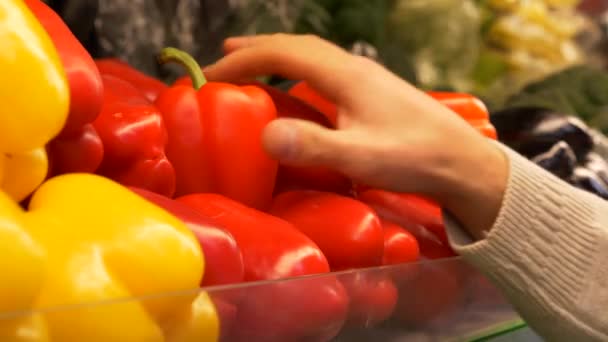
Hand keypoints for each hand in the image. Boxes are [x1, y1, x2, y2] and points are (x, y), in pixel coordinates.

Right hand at [204, 34, 507, 238]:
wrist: (464, 162)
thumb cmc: (415, 159)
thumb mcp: (360, 158)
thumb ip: (313, 146)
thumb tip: (264, 134)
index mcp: (345, 76)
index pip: (283, 54)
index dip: (244, 61)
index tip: (211, 76)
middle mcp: (354, 69)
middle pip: (296, 46)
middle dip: (256, 49)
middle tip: (223, 58)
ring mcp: (367, 78)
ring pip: (313, 55)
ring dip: (278, 55)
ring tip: (254, 62)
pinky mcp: (375, 93)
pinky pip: (326, 70)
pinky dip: (300, 70)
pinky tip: (302, 87)